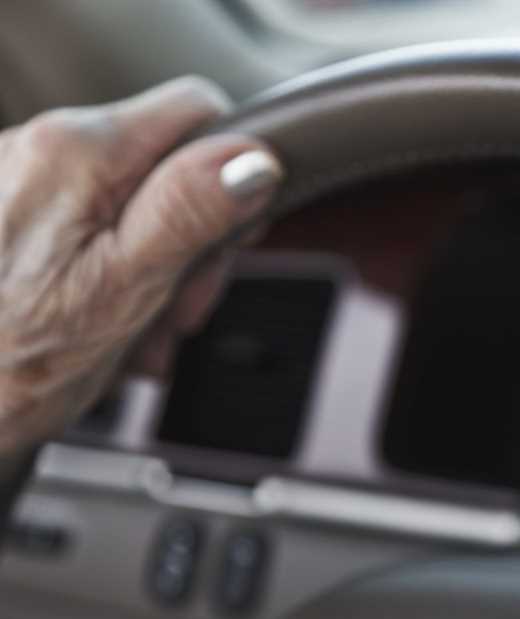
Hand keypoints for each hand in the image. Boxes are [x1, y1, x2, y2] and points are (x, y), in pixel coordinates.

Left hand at [0, 77, 281, 451]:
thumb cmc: (9, 363)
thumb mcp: (123, 290)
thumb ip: (188, 212)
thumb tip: (251, 159)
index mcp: (77, 153)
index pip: (199, 111)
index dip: (232, 177)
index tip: (227, 242)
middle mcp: (38, 147)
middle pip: (167, 163)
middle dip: (191, 241)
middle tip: (175, 311)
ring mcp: (17, 179)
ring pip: (132, 201)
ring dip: (154, 269)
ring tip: (134, 335)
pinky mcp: (7, 213)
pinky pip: (90, 226)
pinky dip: (111, 274)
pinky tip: (100, 326)